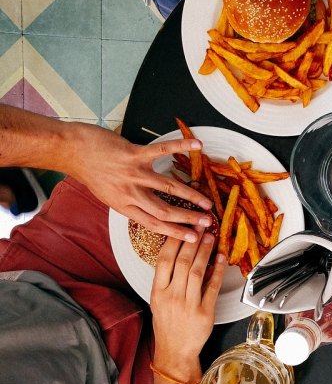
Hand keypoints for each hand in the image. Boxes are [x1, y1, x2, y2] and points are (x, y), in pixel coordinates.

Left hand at [68, 122, 213, 240]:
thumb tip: (149, 208)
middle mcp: (130, 193)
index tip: (193, 238)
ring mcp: (133, 173)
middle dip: (188, 218)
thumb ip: (129, 202)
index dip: (175, 232)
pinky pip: (162, 150)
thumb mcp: (108, 195)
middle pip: (164, 210)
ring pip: (168, 187)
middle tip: (207, 222)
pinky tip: (197, 145)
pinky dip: (181, 147)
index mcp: (124, 206)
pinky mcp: (134, 154)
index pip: (153, 224)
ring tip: (207, 201)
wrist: (72, 151)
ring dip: (190, 195)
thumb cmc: (90, 172)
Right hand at [150, 231, 225, 380]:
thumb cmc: (167, 324)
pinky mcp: (205, 313)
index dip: (174, 241)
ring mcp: (189, 304)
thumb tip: (180, 254)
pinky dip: (218, 271)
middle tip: (200, 225)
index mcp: (158, 292)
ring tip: (210, 237)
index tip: (182, 227)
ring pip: (198, 272)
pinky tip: (221, 258)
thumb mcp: (158, 301)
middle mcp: (172, 296)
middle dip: (192, 241)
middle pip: (182, 262)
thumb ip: (167, 279)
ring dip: (205, 252)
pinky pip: (212, 287)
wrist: (175, 351)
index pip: (164, 260)